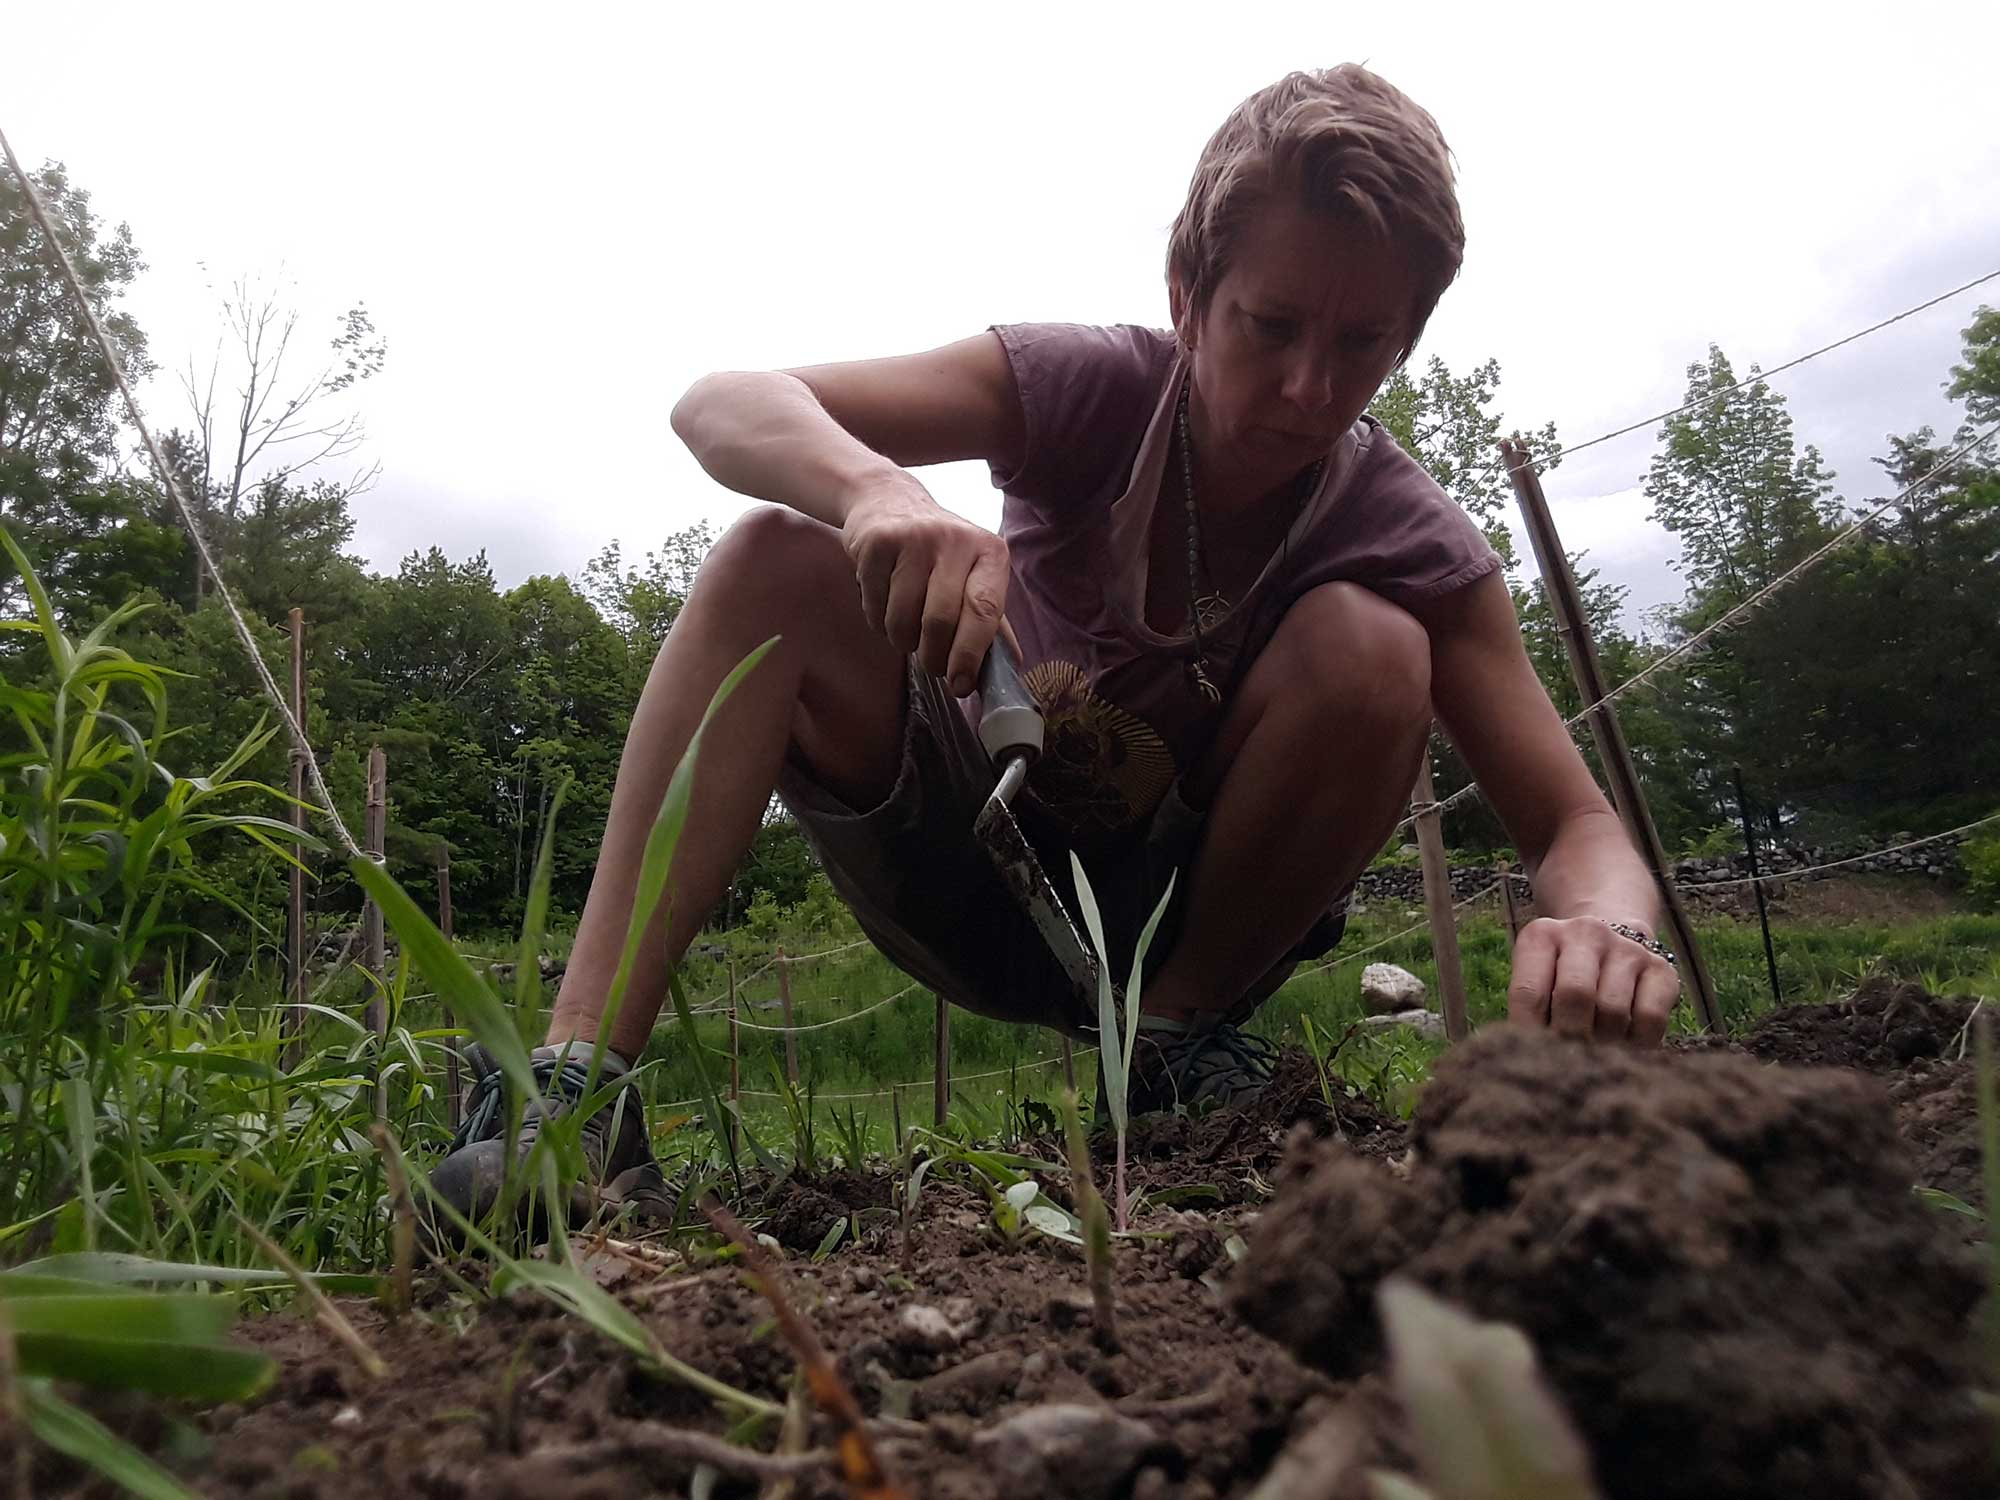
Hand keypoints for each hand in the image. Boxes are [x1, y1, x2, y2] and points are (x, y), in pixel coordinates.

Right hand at [841, 479, 1009, 696]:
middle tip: (932, 665)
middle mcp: (955, 540)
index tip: (962, 684)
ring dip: (902, 639)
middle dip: (933, 657)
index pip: (985, 610)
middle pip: (939, 621)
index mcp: (989, 552)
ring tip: (906, 625)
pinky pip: (874, 608)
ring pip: (903, 619)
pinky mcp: (877, 544)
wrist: (887, 501)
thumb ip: (990, 619)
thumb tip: (1010, 665)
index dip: (972, 653)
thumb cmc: (938, 551)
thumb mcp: (972, 575)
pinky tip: (884, 600)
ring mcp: (914, 539)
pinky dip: (878, 620)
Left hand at [1506, 916, 1678, 1045]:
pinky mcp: (1662, 969)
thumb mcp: (1536, 982)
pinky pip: (1651, 1018)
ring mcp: (1627, 948)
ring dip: (1604, 1043)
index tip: (1534, 1059)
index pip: (1529, 994)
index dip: (1530, 1034)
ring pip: (1613, 1010)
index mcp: (1542, 936)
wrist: (1612, 946)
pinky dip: (1637, 1043)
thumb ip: (1530, 1013)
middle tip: (1569, 1062)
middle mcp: (1586, 933)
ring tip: (1596, 1053)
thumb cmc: (1561, 977)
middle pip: (1575, 995)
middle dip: (1570, 1037)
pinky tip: (1626, 1045)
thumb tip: (1532, 1057)